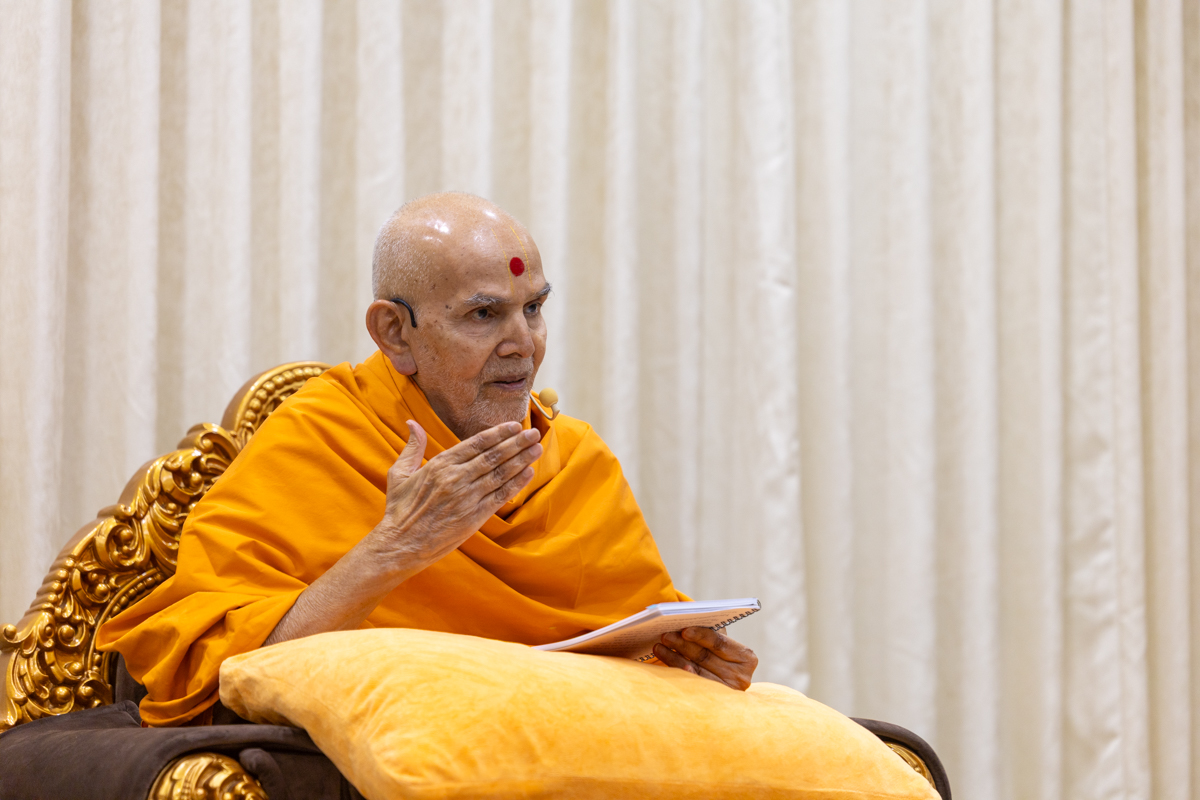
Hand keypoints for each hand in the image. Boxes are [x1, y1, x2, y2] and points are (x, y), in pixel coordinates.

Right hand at [369, 419, 541, 569]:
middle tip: (534, 433)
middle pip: (494, 455)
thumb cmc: (400, 510)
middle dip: (516, 443)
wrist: (401, 545)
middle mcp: (456, 478)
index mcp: (440, 464)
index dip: (499, 433)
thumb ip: (412, 448)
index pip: (476, 443)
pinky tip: (528, 473)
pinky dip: (516, 484)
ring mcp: (467, 497)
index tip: (515, 425)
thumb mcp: (400, 474)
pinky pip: (500, 496)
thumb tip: (412, 423)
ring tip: (537, 449)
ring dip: (521, 460)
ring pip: (500, 473)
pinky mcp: (474, 516)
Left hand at [653, 627, 757, 690]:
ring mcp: (726, 691)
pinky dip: (680, 674)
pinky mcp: (713, 701)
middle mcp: (741, 677)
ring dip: (674, 657)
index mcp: (747, 658)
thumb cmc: (720, 655)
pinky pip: (692, 685)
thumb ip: (712, 634)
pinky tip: (668, 668)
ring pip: (695, 670)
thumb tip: (688, 621)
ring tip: (659, 647)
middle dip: (682, 644)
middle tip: (665, 635)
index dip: (701, 635)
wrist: (726, 687)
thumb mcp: (722, 644)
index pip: (720, 643)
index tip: (684, 630)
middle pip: (705, 656)